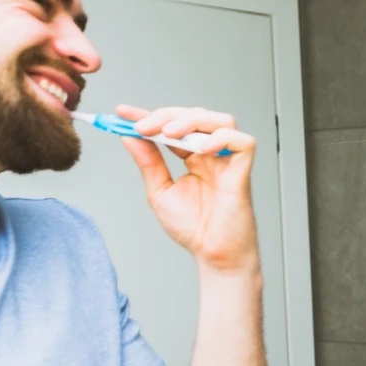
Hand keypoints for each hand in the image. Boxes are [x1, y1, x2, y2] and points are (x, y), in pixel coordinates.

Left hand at [115, 104, 260, 274]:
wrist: (214, 253)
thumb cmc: (194, 229)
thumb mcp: (160, 191)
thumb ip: (148, 163)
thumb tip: (130, 137)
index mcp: (193, 157)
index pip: (172, 126)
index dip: (149, 115)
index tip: (123, 112)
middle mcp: (212, 154)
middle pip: (196, 116)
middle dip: (166, 116)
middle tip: (143, 126)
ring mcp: (228, 160)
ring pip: (220, 121)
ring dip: (192, 121)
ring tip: (169, 132)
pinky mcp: (242, 170)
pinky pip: (241, 142)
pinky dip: (221, 139)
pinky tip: (200, 149)